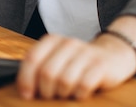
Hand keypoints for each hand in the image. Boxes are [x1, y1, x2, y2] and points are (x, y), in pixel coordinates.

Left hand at [16, 32, 135, 99]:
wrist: (112, 55)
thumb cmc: (78, 63)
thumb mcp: (57, 59)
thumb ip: (39, 69)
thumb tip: (23, 90)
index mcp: (53, 41)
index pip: (32, 58)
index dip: (26, 79)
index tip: (27, 94)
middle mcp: (68, 44)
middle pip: (47, 73)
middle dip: (46, 91)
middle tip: (51, 95)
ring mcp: (86, 53)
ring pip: (64, 81)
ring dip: (63, 93)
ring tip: (67, 93)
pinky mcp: (100, 65)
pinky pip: (83, 85)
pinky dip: (79, 94)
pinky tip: (80, 92)